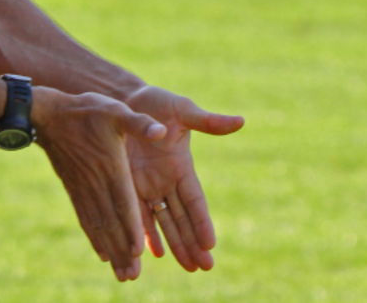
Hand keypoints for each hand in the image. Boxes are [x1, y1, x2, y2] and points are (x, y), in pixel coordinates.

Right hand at [34, 89, 165, 280]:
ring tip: (121, 274)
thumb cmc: (86, 110)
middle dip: (121, 250)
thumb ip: (138, 123)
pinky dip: (94, 238)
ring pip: (99, 226)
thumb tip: (160, 131)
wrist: (48, 115)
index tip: (136, 252)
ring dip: (110, 250)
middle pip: (111, 223)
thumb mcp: (115, 110)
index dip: (130, 228)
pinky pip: (86, 219)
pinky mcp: (74, 189)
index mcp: (111, 167)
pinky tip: (100, 253)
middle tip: (131, 276)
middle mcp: (97, 183)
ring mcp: (84, 189)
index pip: (123, 203)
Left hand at [122, 85, 244, 271]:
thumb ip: (207, 121)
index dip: (202, 222)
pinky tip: (154, 254)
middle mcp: (167, 181)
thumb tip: (241, 121)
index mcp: (182, 166)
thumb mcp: (183, 110)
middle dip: (193, 243)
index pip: (195, 200)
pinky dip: (146, 234)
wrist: (125, 99)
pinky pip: (138, 215)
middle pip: (182, 219)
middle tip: (204, 267)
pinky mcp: (129, 186)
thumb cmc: (156, 102)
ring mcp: (148, 186)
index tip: (210, 243)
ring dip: (174, 245)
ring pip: (163, 223)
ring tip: (187, 267)